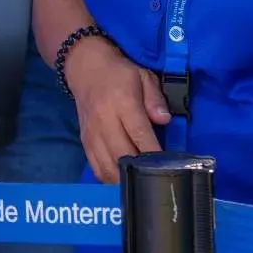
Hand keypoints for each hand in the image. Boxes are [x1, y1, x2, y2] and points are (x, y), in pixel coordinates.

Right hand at [63, 37, 168, 183]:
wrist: (85, 69)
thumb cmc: (119, 74)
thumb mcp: (143, 77)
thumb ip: (155, 99)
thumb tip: (164, 120)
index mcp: (122, 102)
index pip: (139, 133)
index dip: (153, 153)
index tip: (167, 165)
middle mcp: (104, 120)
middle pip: (123, 154)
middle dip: (141, 170)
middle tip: (158, 177)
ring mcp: (92, 133)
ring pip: (108, 165)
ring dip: (125, 178)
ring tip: (141, 182)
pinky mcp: (84, 141)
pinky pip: (96, 167)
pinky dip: (110, 178)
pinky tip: (123, 180)